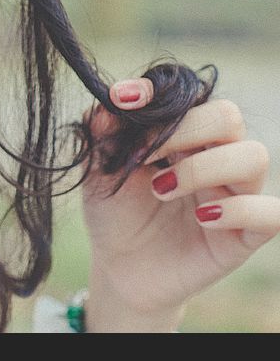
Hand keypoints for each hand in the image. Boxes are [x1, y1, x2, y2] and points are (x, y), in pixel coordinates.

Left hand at [80, 78, 279, 328]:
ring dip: (203, 168)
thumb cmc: (115, 213)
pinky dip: (237, 210)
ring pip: (254, 156)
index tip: (122, 98)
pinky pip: (270, 213)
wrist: (118, 268)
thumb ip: (101, 134)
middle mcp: (216, 157)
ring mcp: (234, 194)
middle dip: (183, 129)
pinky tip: (201, 218)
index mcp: (183, 135)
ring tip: (161, 189)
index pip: (190, 95)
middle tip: (141, 156)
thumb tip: (106, 102)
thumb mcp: (99, 171)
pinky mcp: (245, 235)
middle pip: (227, 116)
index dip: (159, 92)